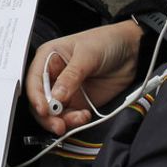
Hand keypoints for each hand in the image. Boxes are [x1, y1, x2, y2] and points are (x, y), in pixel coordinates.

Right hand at [24, 22, 143, 136]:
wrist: (132, 51)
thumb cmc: (107, 41)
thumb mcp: (87, 54)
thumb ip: (71, 76)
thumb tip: (57, 95)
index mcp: (49, 58)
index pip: (34, 81)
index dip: (36, 97)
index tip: (44, 110)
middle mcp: (54, 76)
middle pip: (40, 101)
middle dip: (47, 115)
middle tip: (58, 124)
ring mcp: (66, 91)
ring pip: (53, 113)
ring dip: (62, 121)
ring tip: (77, 119)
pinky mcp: (78, 102)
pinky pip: (69, 117)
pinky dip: (74, 122)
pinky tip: (84, 116)